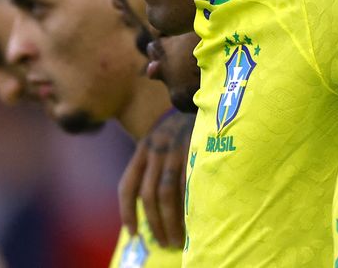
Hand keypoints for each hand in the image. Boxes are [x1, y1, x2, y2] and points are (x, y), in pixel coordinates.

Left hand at [118, 110, 194, 247]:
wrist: (209, 96)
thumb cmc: (187, 123)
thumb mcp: (165, 137)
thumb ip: (156, 161)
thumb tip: (153, 200)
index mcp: (145, 146)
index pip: (128, 185)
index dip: (128, 212)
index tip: (133, 233)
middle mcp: (156, 147)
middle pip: (149, 194)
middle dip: (154, 224)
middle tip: (163, 242)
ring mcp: (176, 148)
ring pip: (166, 194)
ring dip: (170, 222)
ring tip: (176, 240)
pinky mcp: (195, 148)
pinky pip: (188, 185)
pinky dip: (187, 207)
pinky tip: (192, 223)